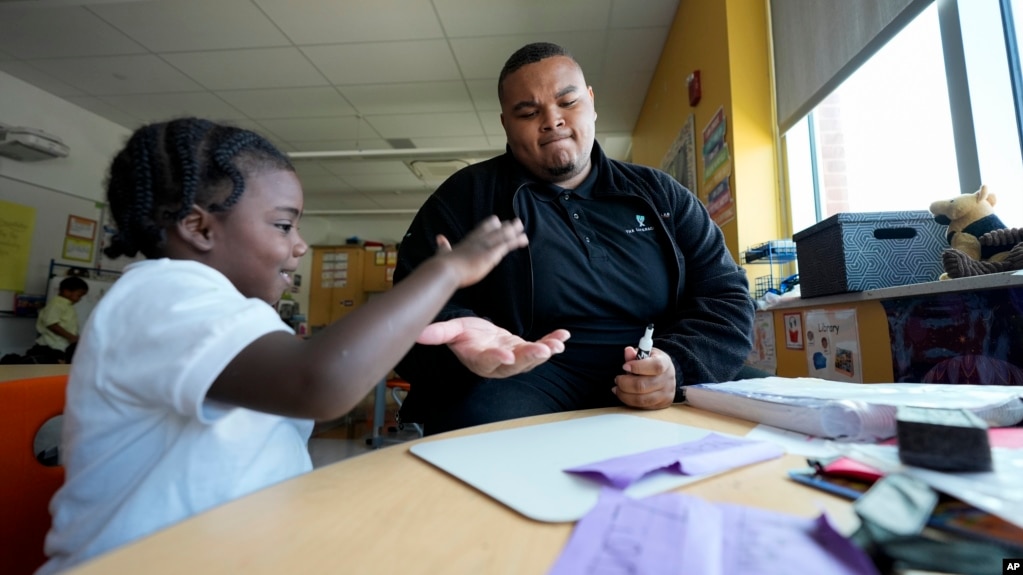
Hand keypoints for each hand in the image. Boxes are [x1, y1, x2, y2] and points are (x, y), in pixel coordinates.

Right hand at [416, 316, 570, 377]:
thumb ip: (438, 333)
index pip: (488, 361)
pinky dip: (552, 342)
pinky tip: (563, 336)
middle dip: (529, 358)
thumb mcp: (452, 331)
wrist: (478, 339)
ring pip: (530, 360)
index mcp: (479, 359)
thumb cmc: (465, 336)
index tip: (506, 354)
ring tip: (556, 345)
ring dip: (544, 352)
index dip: (497, 358)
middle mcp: (498, 364)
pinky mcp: (525, 351)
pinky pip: (540, 348)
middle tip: (542, 350)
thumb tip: (417, 334)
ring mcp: (514, 359)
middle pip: (514, 364)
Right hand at [434, 216, 527, 287]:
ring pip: (502, 235)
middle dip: (505, 226)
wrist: (445, 270)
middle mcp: (477, 241)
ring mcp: (484, 246)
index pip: (481, 230)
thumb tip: (439, 238)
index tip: (497, 220)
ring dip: (513, 230)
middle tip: (516, 222)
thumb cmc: (444, 265)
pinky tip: (523, 239)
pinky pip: (506, 245)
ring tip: (522, 226)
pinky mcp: (490, 254)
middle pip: (494, 230)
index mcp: (467, 242)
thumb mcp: (443, 252)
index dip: (490, 225)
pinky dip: (516, 241)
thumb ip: (443, 246)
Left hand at [614, 347, 675, 408]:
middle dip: (625, 383)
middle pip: (643, 385)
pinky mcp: (661, 404)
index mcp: (665, 363)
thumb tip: (628, 351)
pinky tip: (624, 395)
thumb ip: (635, 354)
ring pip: (641, 399)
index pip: (654, 366)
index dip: (637, 367)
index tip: (624, 366)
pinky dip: (629, 401)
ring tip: (617, 388)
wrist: (666, 375)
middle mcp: (667, 379)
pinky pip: (642, 406)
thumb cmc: (652, 363)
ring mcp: (666, 394)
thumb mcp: (646, 354)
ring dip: (624, 395)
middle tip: (617, 379)